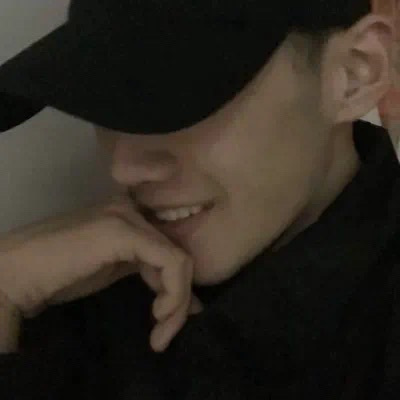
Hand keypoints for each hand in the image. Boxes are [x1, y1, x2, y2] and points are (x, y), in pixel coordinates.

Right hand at [0, 192, 202, 351]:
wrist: (18, 272)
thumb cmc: (59, 275)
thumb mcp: (114, 271)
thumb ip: (148, 275)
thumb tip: (183, 299)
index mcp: (132, 218)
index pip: (171, 249)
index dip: (180, 285)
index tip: (171, 318)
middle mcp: (134, 211)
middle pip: (179, 255)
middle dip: (180, 299)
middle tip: (165, 332)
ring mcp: (129, 217)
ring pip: (180, 260)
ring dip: (178, 302)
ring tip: (161, 330)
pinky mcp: (124, 231)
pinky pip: (170, 261)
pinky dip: (174, 292)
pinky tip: (158, 313)